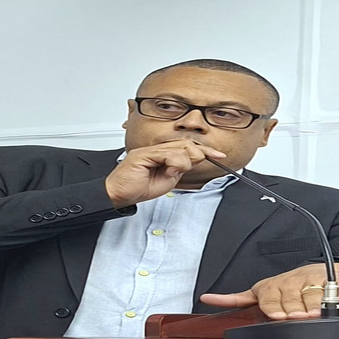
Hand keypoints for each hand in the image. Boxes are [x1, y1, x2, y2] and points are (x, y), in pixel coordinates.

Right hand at [105, 139, 227, 207]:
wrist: (119, 194)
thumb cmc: (138, 188)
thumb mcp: (167, 180)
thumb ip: (179, 169)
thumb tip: (192, 162)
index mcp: (162, 154)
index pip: (187, 147)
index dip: (205, 151)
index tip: (219, 156)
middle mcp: (156, 149)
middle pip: (186, 144)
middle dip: (196, 154)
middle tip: (191, 166)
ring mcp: (150, 150)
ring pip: (178, 148)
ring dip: (182, 162)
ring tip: (173, 172)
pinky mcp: (143, 154)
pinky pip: (165, 154)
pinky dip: (172, 162)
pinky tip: (168, 170)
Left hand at [200, 263, 338, 320]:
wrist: (322, 270)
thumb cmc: (289, 286)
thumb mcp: (259, 291)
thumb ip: (236, 299)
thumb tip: (205, 298)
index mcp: (272, 288)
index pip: (272, 301)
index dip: (276, 310)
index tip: (280, 317)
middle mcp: (292, 283)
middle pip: (293, 304)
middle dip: (296, 312)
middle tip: (299, 318)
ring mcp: (314, 282)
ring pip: (313, 299)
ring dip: (315, 308)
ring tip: (315, 314)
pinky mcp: (334, 282)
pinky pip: (337, 292)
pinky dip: (338, 298)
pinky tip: (338, 302)